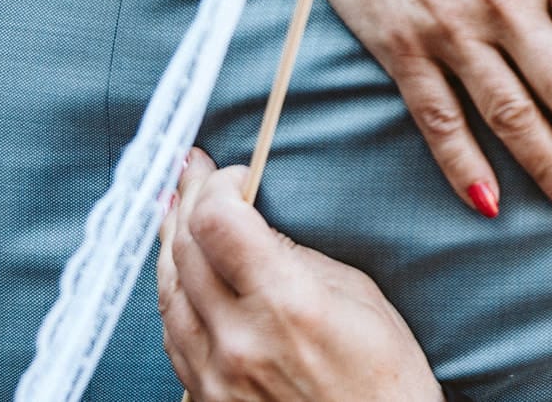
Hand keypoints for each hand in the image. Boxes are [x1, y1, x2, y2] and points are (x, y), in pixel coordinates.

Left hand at [158, 149, 443, 401]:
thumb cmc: (386, 381)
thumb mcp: (360, 298)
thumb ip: (299, 257)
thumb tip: (258, 227)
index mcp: (288, 302)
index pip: (218, 221)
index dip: (216, 185)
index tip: (229, 172)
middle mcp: (240, 339)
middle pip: (184, 249)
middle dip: (186, 201)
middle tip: (189, 173)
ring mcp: (215, 374)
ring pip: (166, 292)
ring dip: (168, 244)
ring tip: (172, 210)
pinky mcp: (204, 398)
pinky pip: (171, 334)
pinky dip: (173, 293)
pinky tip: (180, 273)